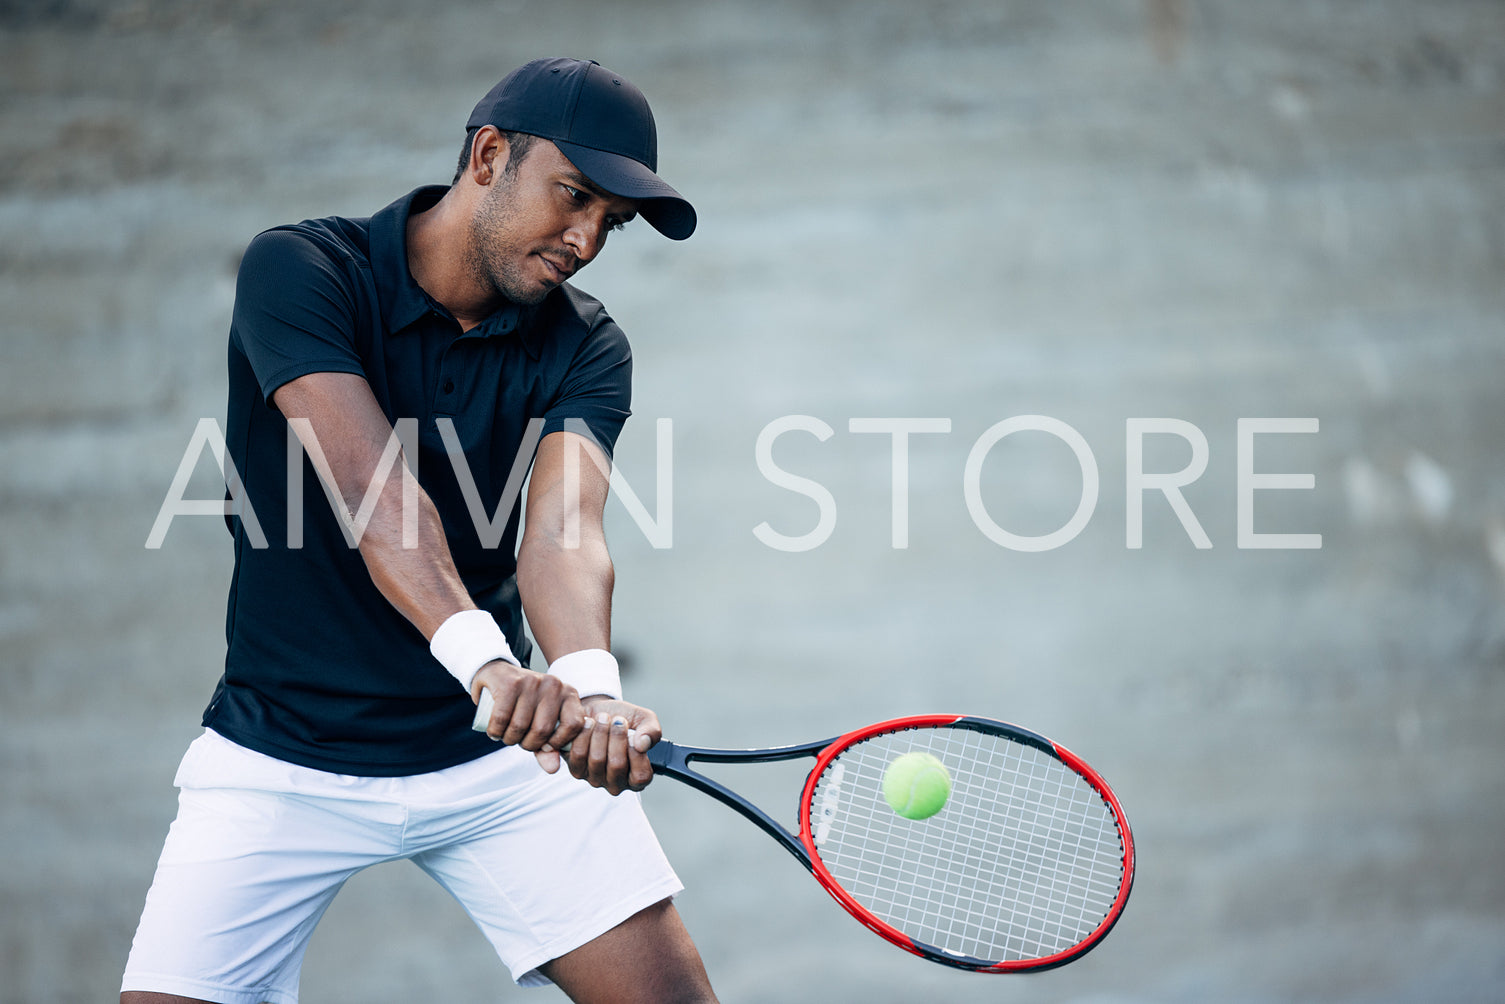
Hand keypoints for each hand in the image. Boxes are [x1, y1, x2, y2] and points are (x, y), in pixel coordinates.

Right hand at [470, 659, 584, 774]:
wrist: (499, 674)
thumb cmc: (525, 704)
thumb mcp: (541, 723)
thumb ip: (549, 747)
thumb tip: (553, 770)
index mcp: (569, 694)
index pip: (574, 725)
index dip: (558, 742)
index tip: (545, 746)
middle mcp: (554, 685)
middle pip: (542, 729)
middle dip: (527, 744)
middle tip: (520, 741)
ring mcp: (532, 682)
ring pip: (520, 725)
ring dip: (509, 739)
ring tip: (506, 735)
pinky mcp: (510, 683)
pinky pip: (502, 718)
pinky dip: (495, 731)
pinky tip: (494, 731)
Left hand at [567, 696, 660, 795]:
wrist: (599, 711)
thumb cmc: (624, 719)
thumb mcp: (645, 720)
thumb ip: (652, 731)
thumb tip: (643, 744)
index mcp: (638, 776)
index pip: (640, 777)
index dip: (636, 754)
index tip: (633, 735)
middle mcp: (617, 783)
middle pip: (617, 765)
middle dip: (617, 736)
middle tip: (617, 719)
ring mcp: (596, 779)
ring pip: (597, 759)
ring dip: (600, 732)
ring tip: (602, 718)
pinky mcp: (577, 770)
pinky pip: (579, 754)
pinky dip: (584, 734)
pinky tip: (588, 724)